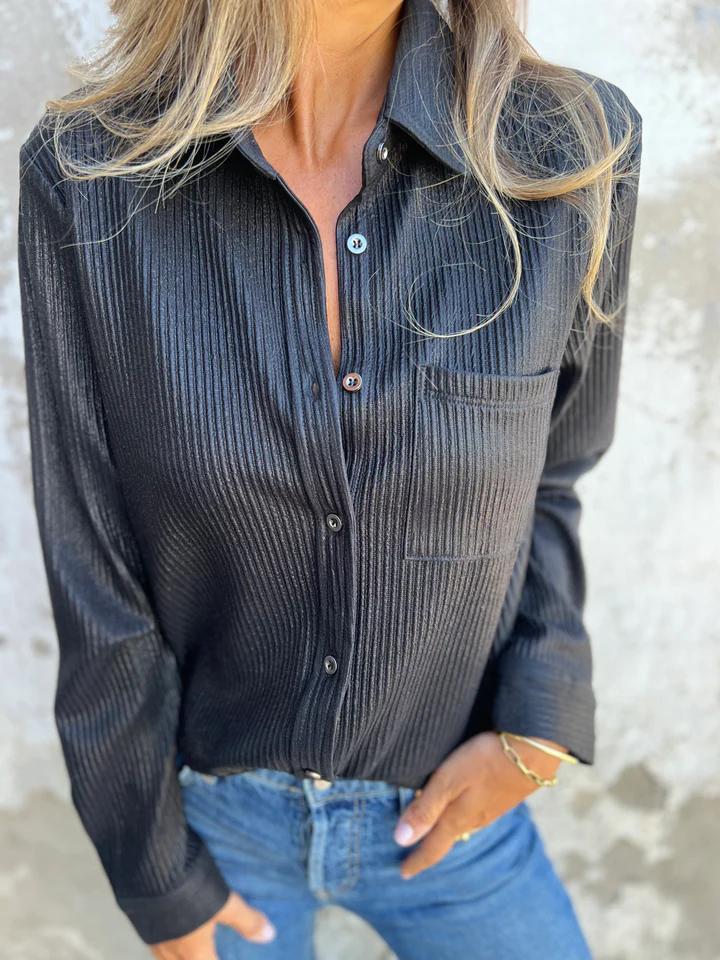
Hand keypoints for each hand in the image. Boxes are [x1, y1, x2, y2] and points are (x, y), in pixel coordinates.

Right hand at [149, 891, 275, 957]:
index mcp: (194, 951)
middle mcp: (171, 950)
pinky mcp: (141, 919)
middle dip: (198, 958)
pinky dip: (165, 939)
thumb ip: (247, 921)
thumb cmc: (192, 891)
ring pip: (166, 956)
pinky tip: (168, 925)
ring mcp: (153, 936)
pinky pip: (155, 940)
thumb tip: (270, 936)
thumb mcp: (225, 904)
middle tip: (207, 950)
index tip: (221, 955)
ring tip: (187, 946)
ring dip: (178, 954)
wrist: (151, 871)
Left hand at [393, 731, 566, 878]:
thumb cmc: (485, 761)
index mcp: (458, 818)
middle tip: (415, 857)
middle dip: (431, 849)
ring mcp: (491, 810)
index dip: (417, 861)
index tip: (403, 873)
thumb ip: (426, 808)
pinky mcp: (503, 798)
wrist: (533, 752)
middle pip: (448, 839)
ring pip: (463, 828)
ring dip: (447, 833)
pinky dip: (462, 819)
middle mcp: (475, 820)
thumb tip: (401, 840)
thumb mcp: (448, 781)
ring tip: (436, 834)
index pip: (433, 847)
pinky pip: (476, 817)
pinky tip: (464, 812)